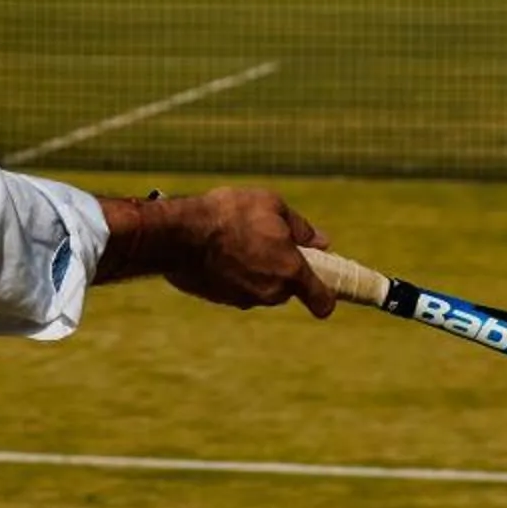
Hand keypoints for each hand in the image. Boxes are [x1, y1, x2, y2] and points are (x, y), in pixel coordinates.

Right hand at [97, 187, 336, 317]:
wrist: (179, 235)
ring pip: (261, 286)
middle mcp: (270, 293)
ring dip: (256, 268)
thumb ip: (301, 228)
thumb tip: (322, 241)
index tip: (325, 285)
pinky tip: (220, 249)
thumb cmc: (230, 215)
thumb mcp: (272, 205)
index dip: (327, 295)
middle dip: (282, 268)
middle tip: (267, 239)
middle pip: (287, 287)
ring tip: (238, 238)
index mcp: (290, 272)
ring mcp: (244, 299)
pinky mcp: (221, 299)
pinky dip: (234, 272)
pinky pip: (237, 286)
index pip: (323, 301)